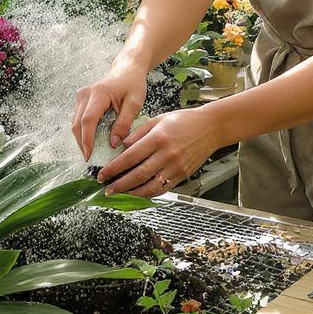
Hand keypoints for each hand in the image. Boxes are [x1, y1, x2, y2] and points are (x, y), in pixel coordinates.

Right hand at [72, 62, 147, 159]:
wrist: (127, 69)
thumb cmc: (133, 84)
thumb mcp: (134, 103)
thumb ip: (124, 123)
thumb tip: (113, 143)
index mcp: (99, 93)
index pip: (88, 121)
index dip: (87, 140)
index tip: (89, 156)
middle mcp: (85, 94)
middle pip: (77, 124)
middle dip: (82, 144)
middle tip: (90, 159)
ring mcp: (81, 96)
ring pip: (75, 123)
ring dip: (81, 139)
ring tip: (91, 152)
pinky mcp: (81, 100)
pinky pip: (78, 119)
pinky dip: (83, 131)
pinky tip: (92, 141)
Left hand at [96, 106, 221, 197]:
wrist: (210, 127)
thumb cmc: (184, 121)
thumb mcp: (158, 119)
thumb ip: (138, 133)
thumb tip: (121, 147)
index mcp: (158, 138)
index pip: (130, 157)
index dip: (114, 168)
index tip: (102, 174)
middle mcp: (167, 154)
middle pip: (138, 175)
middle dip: (119, 185)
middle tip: (106, 189)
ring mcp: (176, 167)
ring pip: (150, 186)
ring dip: (132, 193)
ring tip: (120, 194)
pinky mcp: (183, 175)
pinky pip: (162, 188)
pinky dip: (148, 194)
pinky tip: (138, 193)